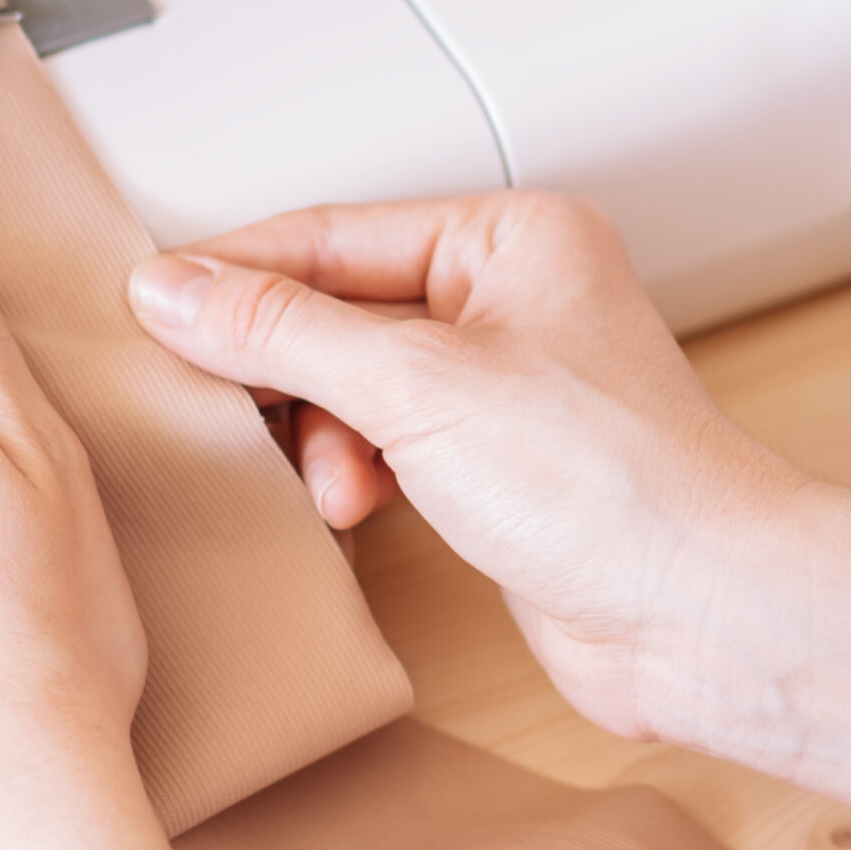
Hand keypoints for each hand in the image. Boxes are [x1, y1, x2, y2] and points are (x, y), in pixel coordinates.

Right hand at [126, 193, 804, 741]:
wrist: (701, 615)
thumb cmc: (619, 486)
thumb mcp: (416, 384)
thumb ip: (282, 331)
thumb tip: (176, 289)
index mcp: (510, 238)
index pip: (331, 234)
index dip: (234, 273)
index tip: (149, 307)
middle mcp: (512, 300)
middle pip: (337, 309)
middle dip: (282, 369)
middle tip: (210, 401)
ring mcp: (506, 385)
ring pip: (354, 386)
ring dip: (321, 436)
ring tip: (331, 483)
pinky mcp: (498, 467)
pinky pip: (384, 447)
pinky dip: (353, 475)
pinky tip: (354, 507)